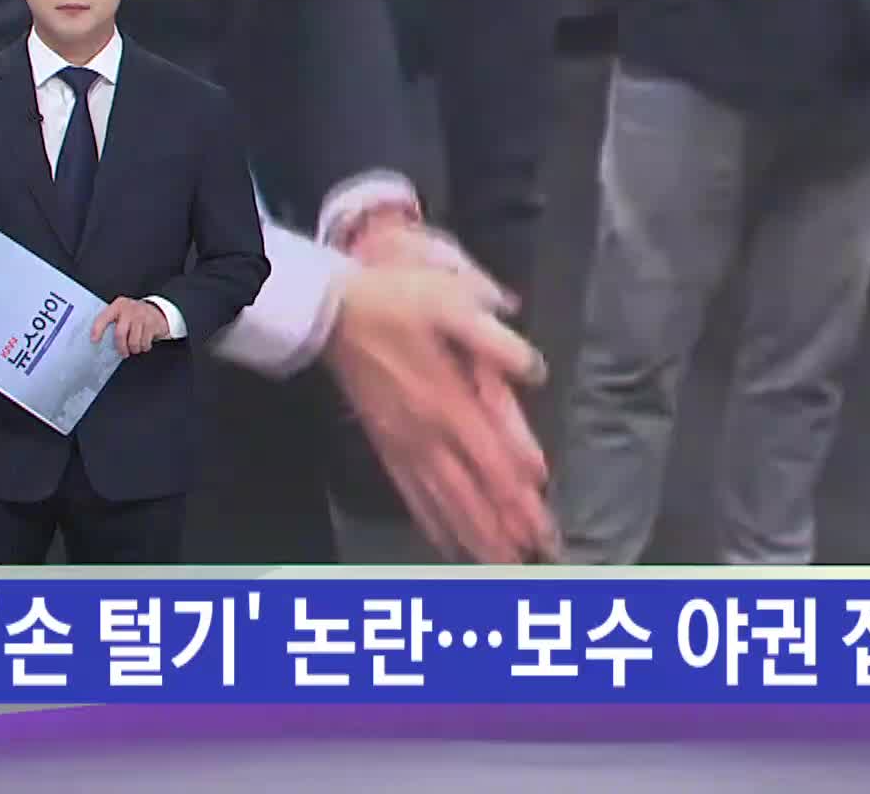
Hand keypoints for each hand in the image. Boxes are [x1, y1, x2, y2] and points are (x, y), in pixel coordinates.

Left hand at [91, 297, 168, 357]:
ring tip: (134, 348)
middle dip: (121, 347)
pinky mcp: (152, 324)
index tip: (94, 340)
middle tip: (123, 352)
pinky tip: (144, 343)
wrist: (157, 309)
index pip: (104, 318)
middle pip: (120, 334)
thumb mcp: (121, 312)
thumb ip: (111, 321)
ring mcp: (142, 316)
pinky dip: (144, 347)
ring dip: (134, 349)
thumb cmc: (134, 315)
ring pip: (134, 341)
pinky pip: (145, 343)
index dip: (98, 330)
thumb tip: (98, 339)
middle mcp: (129, 309)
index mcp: (118, 306)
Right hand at [322, 257, 555, 564]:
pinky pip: (411, 494)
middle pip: (471, 492)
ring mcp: (404, 445)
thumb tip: (536, 371)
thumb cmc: (396, 304)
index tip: (539, 522)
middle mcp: (428, 434)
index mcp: (448, 402)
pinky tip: (447, 543)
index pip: (490, 459)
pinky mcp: (386, 446)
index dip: (516, 493)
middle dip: (503, 528)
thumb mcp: (452, 304)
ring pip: (443, 502)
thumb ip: (496, 341)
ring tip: (499, 565)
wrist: (330, 314)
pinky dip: (432, 522)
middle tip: (533, 559)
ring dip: (473, 535)